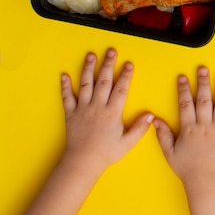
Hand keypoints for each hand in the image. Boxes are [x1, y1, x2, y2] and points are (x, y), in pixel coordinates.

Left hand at [61, 48, 153, 174]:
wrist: (82, 162)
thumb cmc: (106, 153)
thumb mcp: (127, 143)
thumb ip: (139, 128)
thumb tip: (150, 115)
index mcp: (112, 113)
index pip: (121, 89)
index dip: (125, 75)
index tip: (128, 64)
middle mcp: (97, 107)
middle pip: (103, 81)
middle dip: (108, 65)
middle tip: (111, 51)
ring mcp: (82, 109)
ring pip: (86, 84)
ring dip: (88, 68)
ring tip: (91, 55)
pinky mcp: (71, 114)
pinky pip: (67, 97)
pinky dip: (65, 86)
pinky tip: (64, 75)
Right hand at [154, 67, 214, 214]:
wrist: (206, 182)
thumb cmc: (187, 170)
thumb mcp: (170, 153)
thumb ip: (163, 135)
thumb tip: (155, 120)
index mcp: (189, 128)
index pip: (186, 104)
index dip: (184, 89)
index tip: (184, 77)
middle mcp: (204, 126)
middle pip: (204, 100)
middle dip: (203, 83)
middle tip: (203, 69)